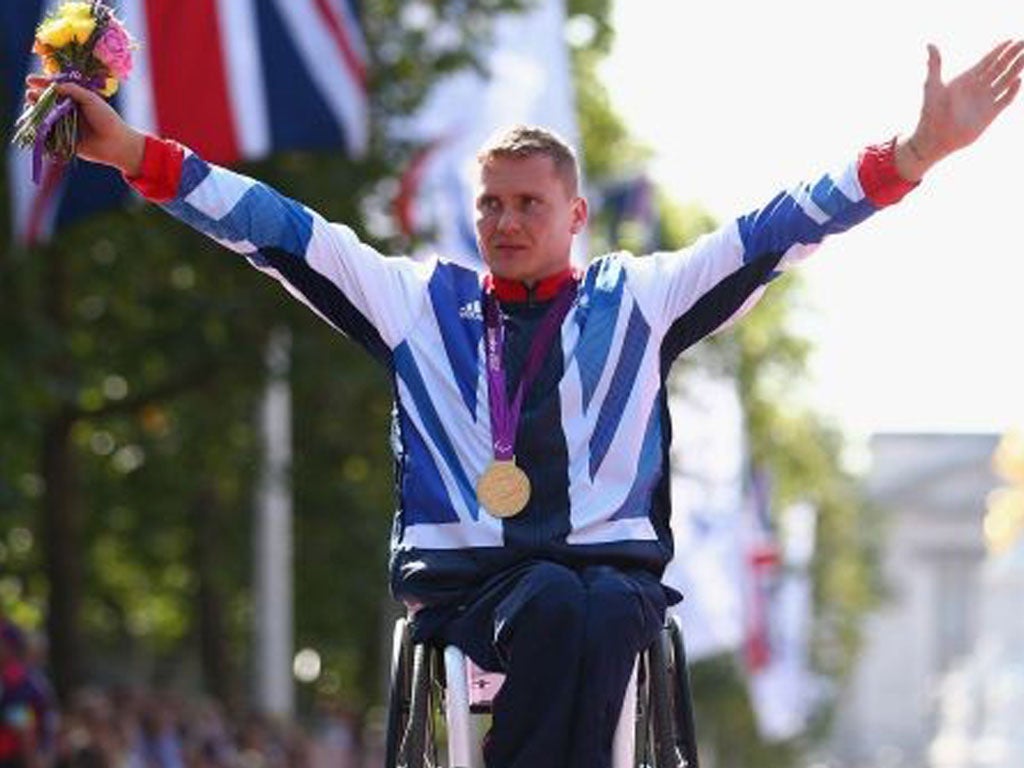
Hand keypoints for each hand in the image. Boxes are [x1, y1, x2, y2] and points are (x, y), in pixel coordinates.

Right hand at [24, 74, 144, 175]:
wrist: (115, 144)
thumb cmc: (106, 119)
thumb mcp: (90, 99)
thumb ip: (72, 90)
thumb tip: (52, 85)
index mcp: (75, 99)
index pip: (54, 88)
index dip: (41, 83)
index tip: (30, 79)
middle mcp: (68, 110)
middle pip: (46, 101)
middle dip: (35, 96)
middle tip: (31, 94)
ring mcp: (64, 125)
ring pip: (44, 116)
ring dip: (34, 110)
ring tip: (30, 104)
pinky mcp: (63, 140)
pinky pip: (47, 133)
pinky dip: (39, 127)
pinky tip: (34, 121)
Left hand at [897, 40, 1023, 180]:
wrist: (935, 138)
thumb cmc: (930, 113)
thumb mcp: (932, 85)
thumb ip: (935, 65)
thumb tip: (929, 44)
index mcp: (966, 79)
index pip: (987, 61)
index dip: (999, 50)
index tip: (1011, 40)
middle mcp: (978, 88)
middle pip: (1000, 68)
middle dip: (1012, 55)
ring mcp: (985, 100)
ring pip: (1006, 80)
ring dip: (1017, 69)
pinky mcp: (990, 114)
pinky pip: (1005, 99)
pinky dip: (1012, 90)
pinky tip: (1018, 80)